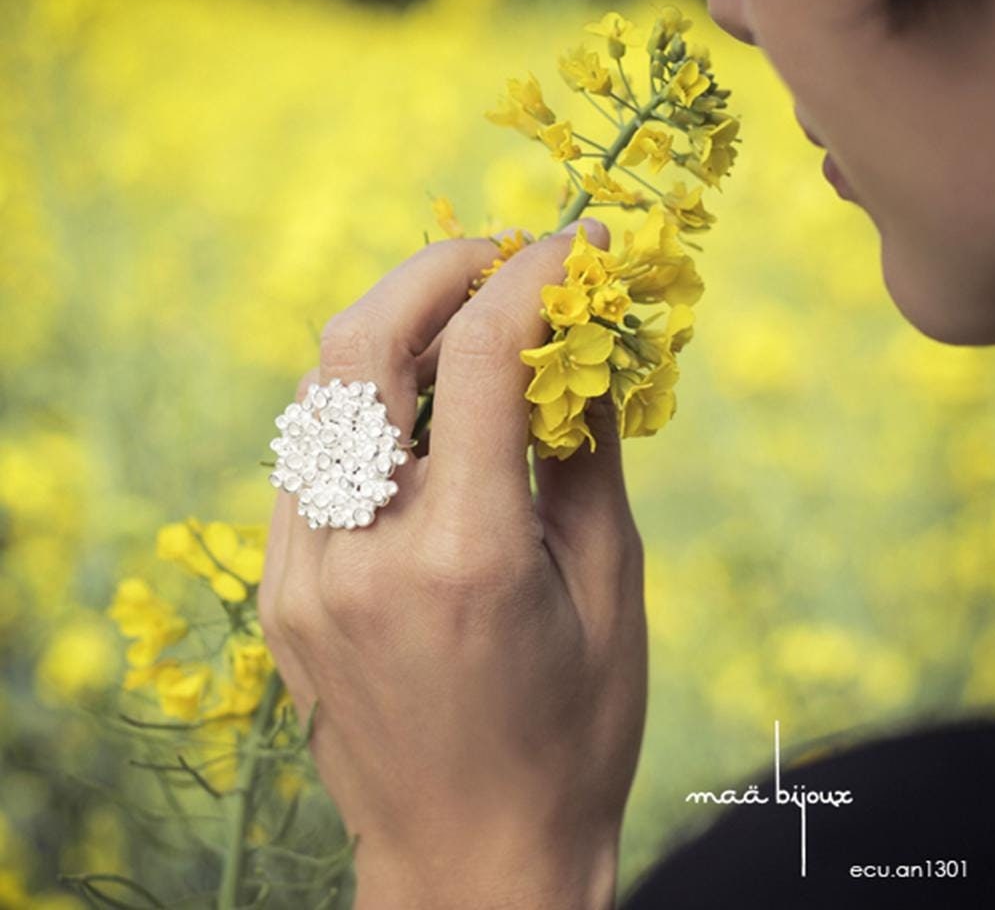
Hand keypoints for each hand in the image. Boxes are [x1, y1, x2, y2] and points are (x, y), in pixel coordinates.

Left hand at [259, 219, 647, 909]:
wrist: (471, 862)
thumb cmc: (570, 738)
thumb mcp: (612, 591)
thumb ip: (588, 456)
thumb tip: (581, 351)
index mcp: (465, 557)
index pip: (480, 358)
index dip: (532, 277)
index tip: (575, 245)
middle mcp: (363, 555)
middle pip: (359, 344)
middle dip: (434, 269)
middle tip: (499, 256)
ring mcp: (305, 575)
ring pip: (318, 392)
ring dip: (391, 327)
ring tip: (460, 319)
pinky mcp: (285, 594)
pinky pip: (308, 457)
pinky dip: (361, 401)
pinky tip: (414, 404)